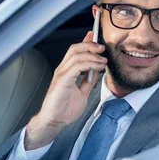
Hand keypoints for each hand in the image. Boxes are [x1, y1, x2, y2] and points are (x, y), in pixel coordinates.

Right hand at [25, 31, 105, 149]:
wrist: (55, 121)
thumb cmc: (64, 109)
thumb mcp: (82, 93)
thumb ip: (88, 81)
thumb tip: (97, 71)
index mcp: (66, 71)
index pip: (75, 51)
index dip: (85, 42)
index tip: (96, 38)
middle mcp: (62, 70)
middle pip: (75, 49)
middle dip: (90, 45)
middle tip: (102, 48)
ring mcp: (61, 74)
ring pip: (76, 55)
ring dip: (92, 55)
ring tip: (103, 60)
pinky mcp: (62, 80)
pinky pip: (77, 67)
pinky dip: (89, 64)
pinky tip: (98, 67)